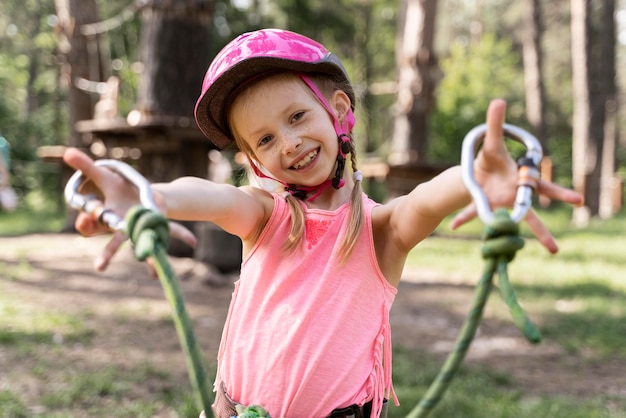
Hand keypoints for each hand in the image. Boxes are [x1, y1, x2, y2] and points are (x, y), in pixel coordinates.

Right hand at [63, 148, 196, 271]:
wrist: (137, 194)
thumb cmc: (118, 188)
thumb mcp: (104, 176)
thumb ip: (86, 166)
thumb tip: (67, 152)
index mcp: (111, 218)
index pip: (96, 224)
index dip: (90, 222)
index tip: (85, 220)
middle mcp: (125, 227)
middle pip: (114, 242)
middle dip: (107, 254)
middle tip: (98, 267)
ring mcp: (142, 228)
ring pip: (144, 243)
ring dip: (149, 257)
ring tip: (153, 273)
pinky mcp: (159, 222)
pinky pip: (172, 230)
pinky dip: (182, 235)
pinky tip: (193, 242)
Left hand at [450, 99, 583, 252]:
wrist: (476, 170)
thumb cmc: (490, 158)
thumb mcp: (491, 142)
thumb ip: (495, 123)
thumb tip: (498, 100)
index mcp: (521, 181)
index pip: (543, 187)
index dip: (560, 193)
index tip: (578, 200)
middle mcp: (513, 197)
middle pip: (530, 215)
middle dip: (542, 232)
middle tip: (554, 250)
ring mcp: (499, 205)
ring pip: (507, 224)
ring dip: (506, 238)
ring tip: (522, 257)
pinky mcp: (483, 208)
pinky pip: (475, 214)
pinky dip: (463, 216)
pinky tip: (452, 224)